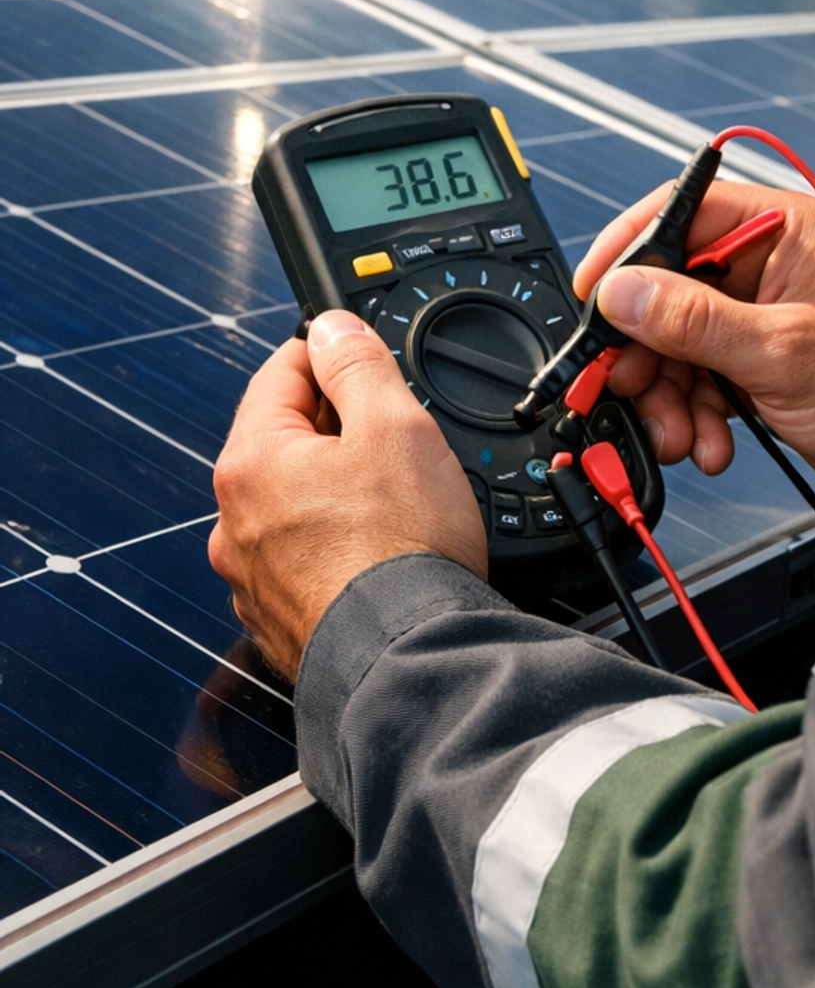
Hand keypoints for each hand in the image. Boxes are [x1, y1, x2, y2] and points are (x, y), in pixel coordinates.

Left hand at [210, 312, 486, 682]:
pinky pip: (302, 560)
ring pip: (293, 503)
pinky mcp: (277, 620)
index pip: (279, 373)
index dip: (329, 353)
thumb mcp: (396, 426)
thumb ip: (357, 363)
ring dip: (336, 490)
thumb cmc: (403, 549)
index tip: (362, 354)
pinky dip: (335, 547)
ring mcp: (250, 577)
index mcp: (250, 462)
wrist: (408, 659)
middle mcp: (233, 520)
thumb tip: (331, 327)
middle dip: (337, 429)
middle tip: (397, 436)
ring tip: (397, 502)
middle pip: (284, 440)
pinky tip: (380, 553)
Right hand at [572, 178, 814, 501]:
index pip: (679, 213)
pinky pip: (700, 377)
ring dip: (667, 396)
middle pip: (667, 288)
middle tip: (623, 388)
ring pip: (677, 342)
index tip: (593, 295)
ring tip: (680, 436)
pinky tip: (706, 444)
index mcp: (781, 229)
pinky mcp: (759, 360)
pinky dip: (693, 414)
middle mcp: (766, 263)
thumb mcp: (783, 352)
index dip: (628, 252)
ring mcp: (760, 314)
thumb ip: (697, 321)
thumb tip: (624, 292)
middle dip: (644, 350)